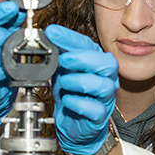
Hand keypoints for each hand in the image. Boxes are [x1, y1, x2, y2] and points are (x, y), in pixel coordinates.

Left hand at [45, 24, 118, 154]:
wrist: (73, 122)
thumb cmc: (71, 93)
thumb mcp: (62, 71)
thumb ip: (58, 55)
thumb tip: (47, 37)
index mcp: (96, 62)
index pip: (87, 45)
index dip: (70, 38)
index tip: (52, 32)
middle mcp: (105, 78)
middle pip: (107, 63)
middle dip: (83, 59)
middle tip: (64, 60)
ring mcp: (105, 98)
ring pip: (104, 86)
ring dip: (80, 81)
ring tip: (64, 82)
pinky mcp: (99, 116)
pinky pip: (96, 109)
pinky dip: (79, 103)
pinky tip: (67, 100)